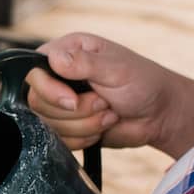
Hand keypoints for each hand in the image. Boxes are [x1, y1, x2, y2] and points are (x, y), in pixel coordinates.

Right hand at [26, 33, 166, 150]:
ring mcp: (61, 104)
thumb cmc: (143, 82)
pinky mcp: (68, 127)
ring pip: (49, 125)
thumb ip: (84, 63)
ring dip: (85, 125)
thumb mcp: (116, 68)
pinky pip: (60, 141)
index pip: (34, 72)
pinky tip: (104, 127)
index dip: (49, 91)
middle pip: (38, 102)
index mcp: (66, 52)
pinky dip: (84, 139)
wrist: (159, 114)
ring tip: (109, 113)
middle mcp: (58, 76)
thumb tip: (54, 59)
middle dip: (76, 111)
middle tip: (104, 103)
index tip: (73, 101)